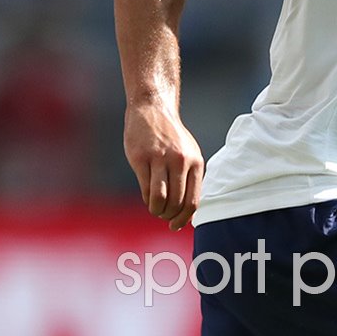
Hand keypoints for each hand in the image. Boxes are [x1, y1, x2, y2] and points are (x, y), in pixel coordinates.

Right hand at [124, 101, 204, 230]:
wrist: (152, 109)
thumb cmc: (172, 138)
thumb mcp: (189, 154)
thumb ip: (191, 180)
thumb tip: (190, 214)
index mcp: (195, 162)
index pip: (193, 201)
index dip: (184, 219)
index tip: (176, 226)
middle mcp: (180, 161)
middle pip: (176, 203)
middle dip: (169, 216)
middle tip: (163, 217)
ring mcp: (159, 158)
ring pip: (160, 198)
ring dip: (157, 210)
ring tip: (155, 209)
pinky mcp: (140, 158)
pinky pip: (145, 188)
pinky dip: (146, 199)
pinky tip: (147, 198)